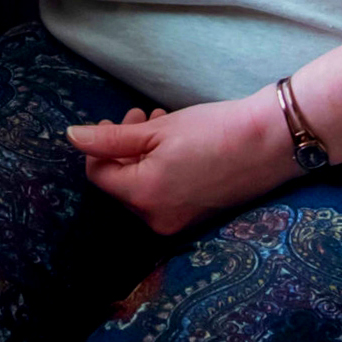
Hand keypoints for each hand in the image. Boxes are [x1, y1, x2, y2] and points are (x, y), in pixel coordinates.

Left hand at [68, 92, 290, 235]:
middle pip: (121, 185)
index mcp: (143, 196)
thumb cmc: (214, 130)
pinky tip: (178, 148)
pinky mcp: (197, 220)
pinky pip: (165, 199)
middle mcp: (157, 220)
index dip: (102, 145)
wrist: (270, 141)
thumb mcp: (157, 129)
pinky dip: (162, 173)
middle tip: (143, 117)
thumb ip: (110, 138)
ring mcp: (179, 224)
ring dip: (143, 158)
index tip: (122, 119)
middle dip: (124, 149)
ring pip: (142, 191)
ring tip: (162, 127)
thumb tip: (71, 137)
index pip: (99, 175)